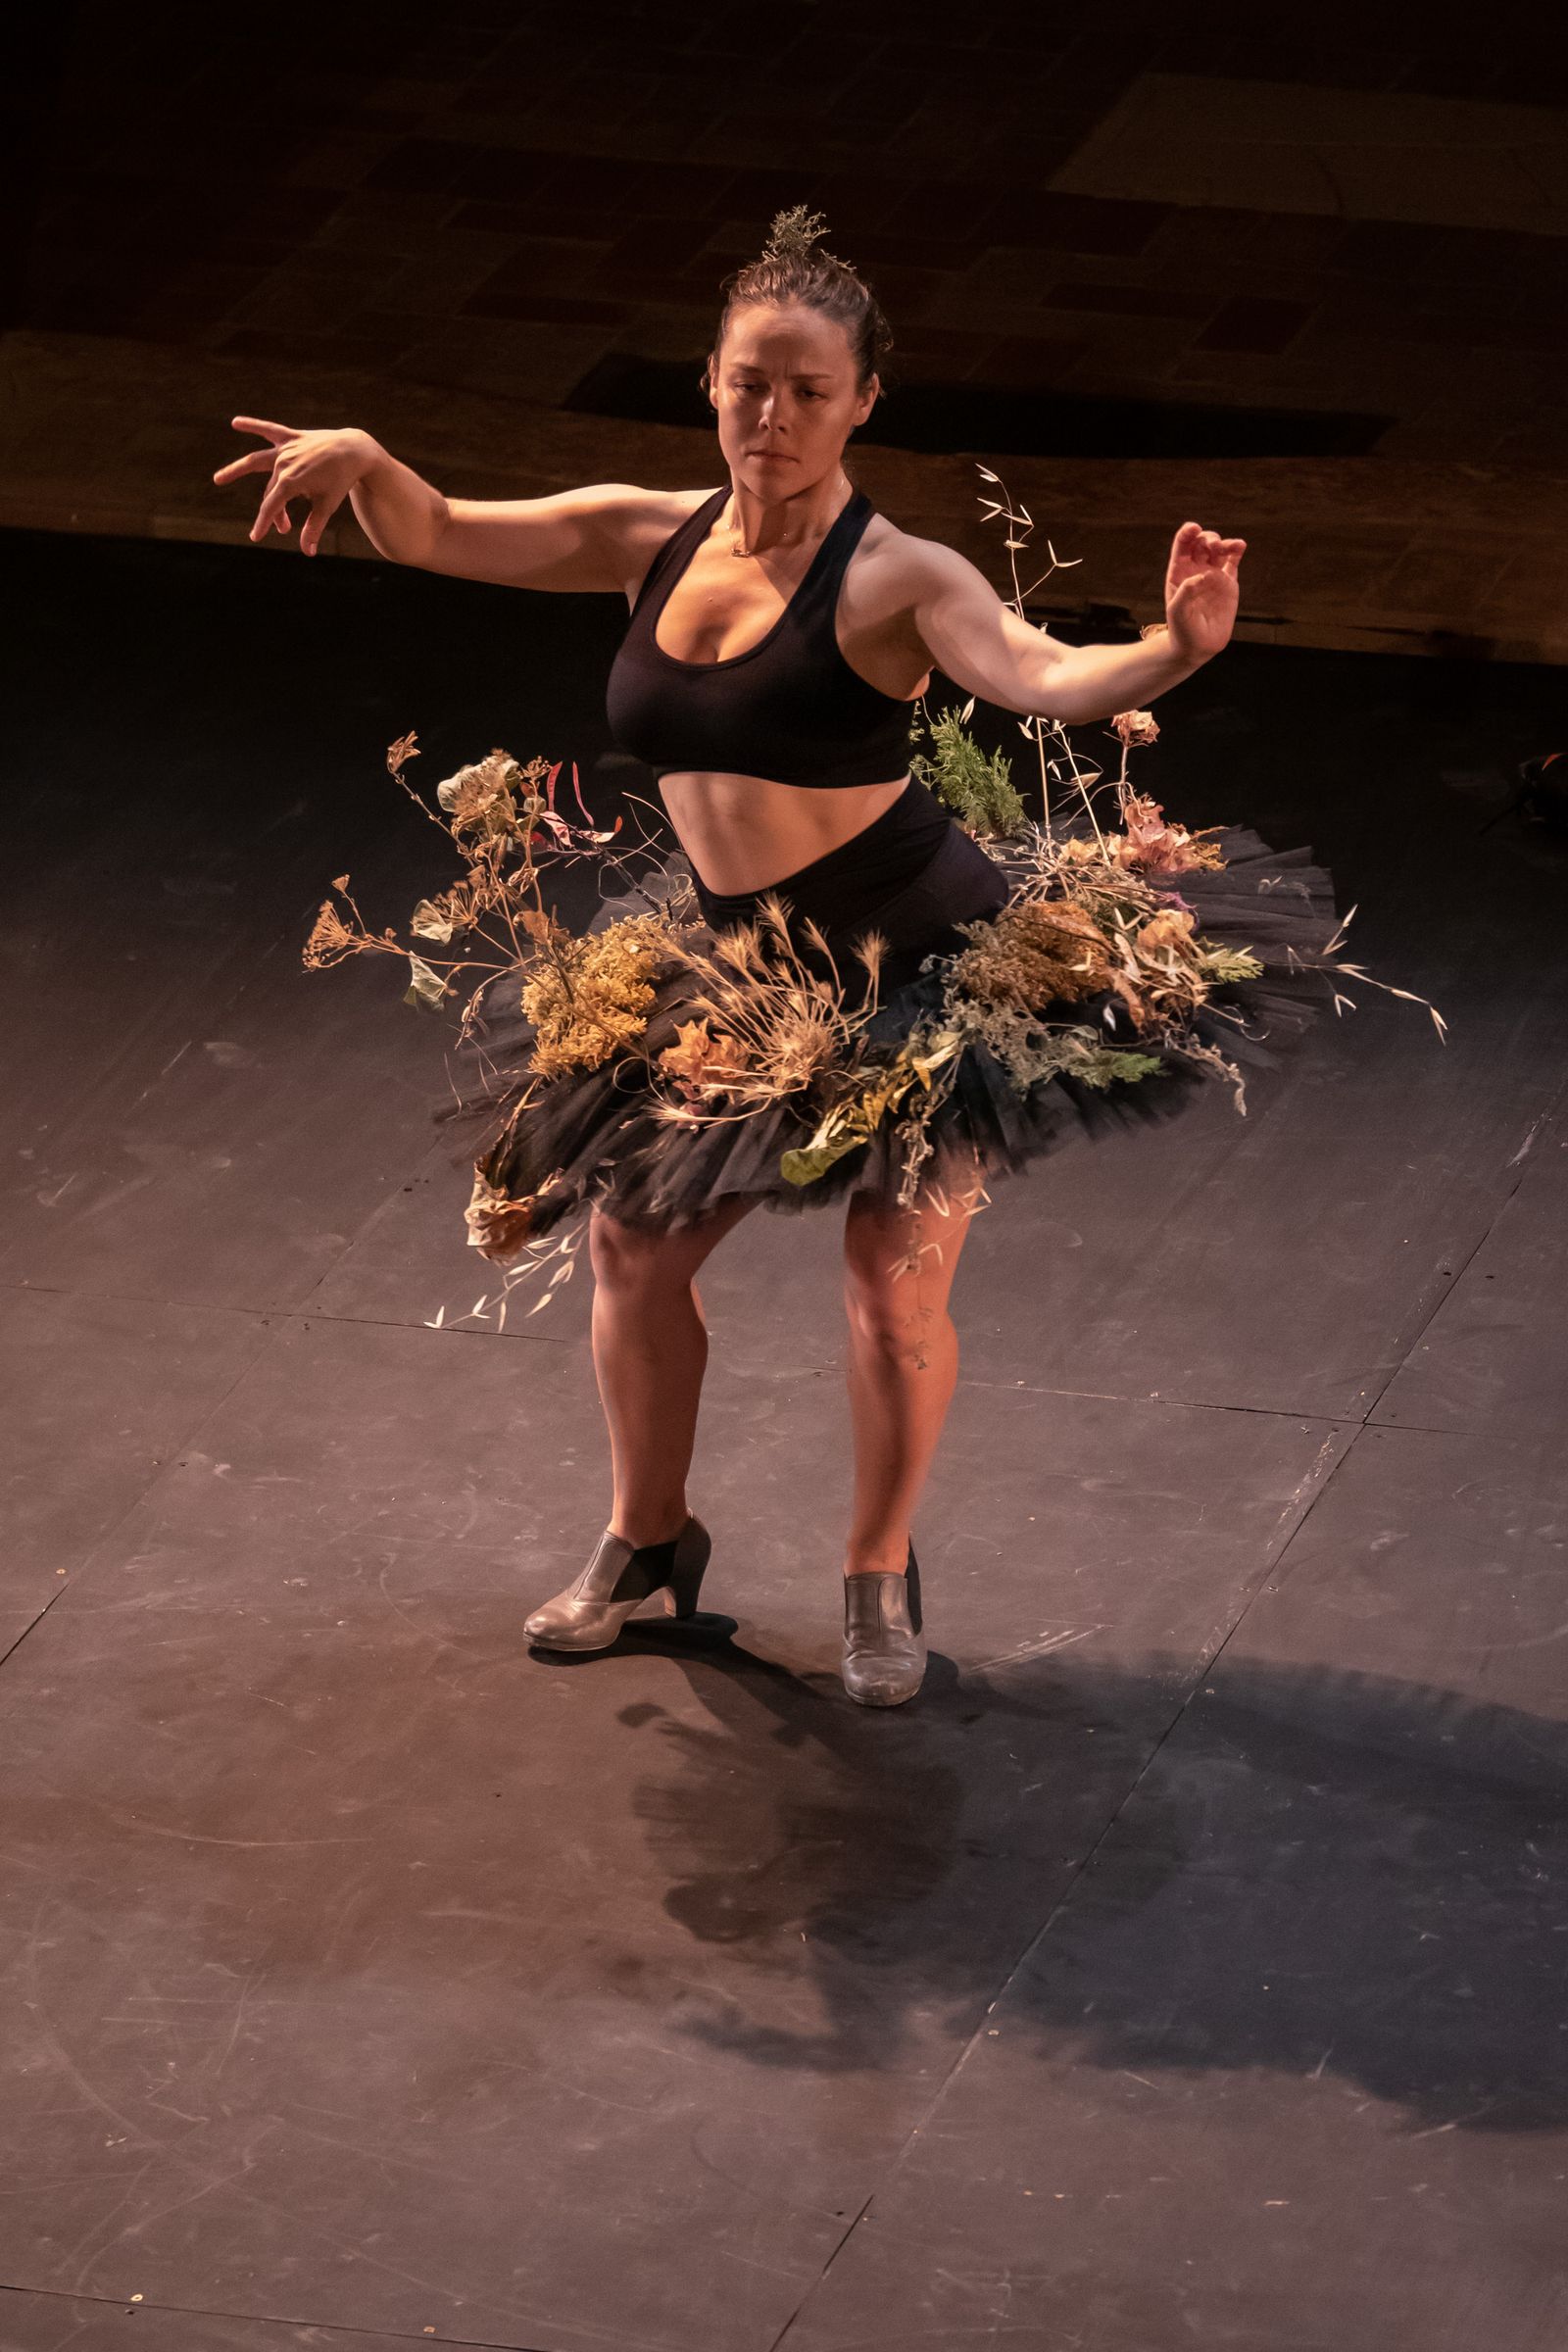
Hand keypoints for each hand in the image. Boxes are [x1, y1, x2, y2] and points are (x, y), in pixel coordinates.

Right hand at [212, 417, 374, 554]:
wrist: (353, 451)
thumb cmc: (340, 480)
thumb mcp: (327, 505)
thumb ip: (314, 527)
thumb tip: (307, 553)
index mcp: (291, 481)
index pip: (271, 506)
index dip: (263, 523)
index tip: (256, 537)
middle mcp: (284, 463)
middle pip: (271, 492)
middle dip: (276, 513)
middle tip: (284, 529)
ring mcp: (286, 448)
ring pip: (257, 462)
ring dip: (238, 470)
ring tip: (218, 480)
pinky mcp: (291, 437)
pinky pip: (268, 430)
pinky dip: (253, 425)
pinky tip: (236, 422)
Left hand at [1163, 521, 1246, 663]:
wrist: (1197, 647)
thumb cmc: (1182, 629)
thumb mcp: (1177, 612)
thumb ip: (1186, 591)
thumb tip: (1204, 575)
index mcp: (1179, 572)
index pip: (1182, 545)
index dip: (1187, 532)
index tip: (1194, 528)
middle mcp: (1196, 569)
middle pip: (1202, 543)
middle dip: (1208, 539)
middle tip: (1213, 548)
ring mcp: (1213, 574)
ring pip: (1219, 549)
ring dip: (1224, 543)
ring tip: (1229, 547)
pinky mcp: (1228, 582)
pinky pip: (1233, 561)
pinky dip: (1236, 550)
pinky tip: (1240, 545)